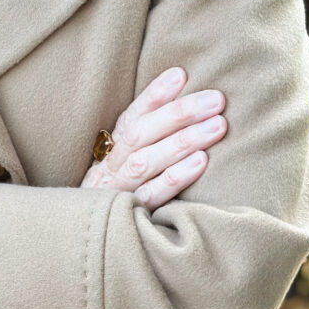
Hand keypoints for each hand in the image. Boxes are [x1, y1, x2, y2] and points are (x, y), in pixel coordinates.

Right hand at [81, 66, 226, 210]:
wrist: (91, 234)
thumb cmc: (121, 190)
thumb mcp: (126, 159)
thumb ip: (148, 133)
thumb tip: (182, 88)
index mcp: (111, 148)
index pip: (131, 115)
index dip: (154, 95)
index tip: (181, 74)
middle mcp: (111, 165)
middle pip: (141, 134)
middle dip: (179, 114)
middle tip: (216, 100)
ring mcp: (118, 190)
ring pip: (147, 161)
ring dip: (182, 141)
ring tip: (218, 126)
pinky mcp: (130, 214)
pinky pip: (152, 195)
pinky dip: (175, 177)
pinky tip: (200, 162)